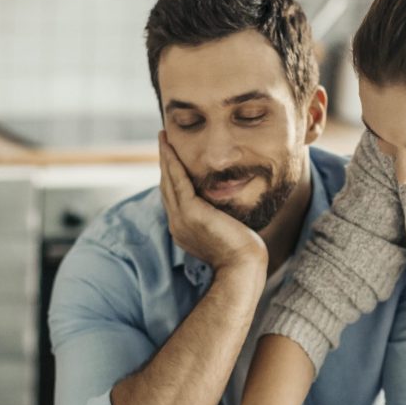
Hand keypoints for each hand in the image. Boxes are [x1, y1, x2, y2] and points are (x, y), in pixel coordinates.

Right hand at [158, 131, 266, 271]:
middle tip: (163, 140)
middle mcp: (177, 223)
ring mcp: (181, 218)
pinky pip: (177, 181)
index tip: (171, 159)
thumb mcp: (225, 231)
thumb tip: (227, 209)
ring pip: (168, 181)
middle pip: (166, 186)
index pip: (173, 197)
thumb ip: (219, 218)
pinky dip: (172, 162)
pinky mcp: (190, 212)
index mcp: (184, 229)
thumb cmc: (242, 253)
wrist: (242, 266)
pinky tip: (170, 147)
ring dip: (165, 157)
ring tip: (163, 138)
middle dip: (164, 162)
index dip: (170, 176)